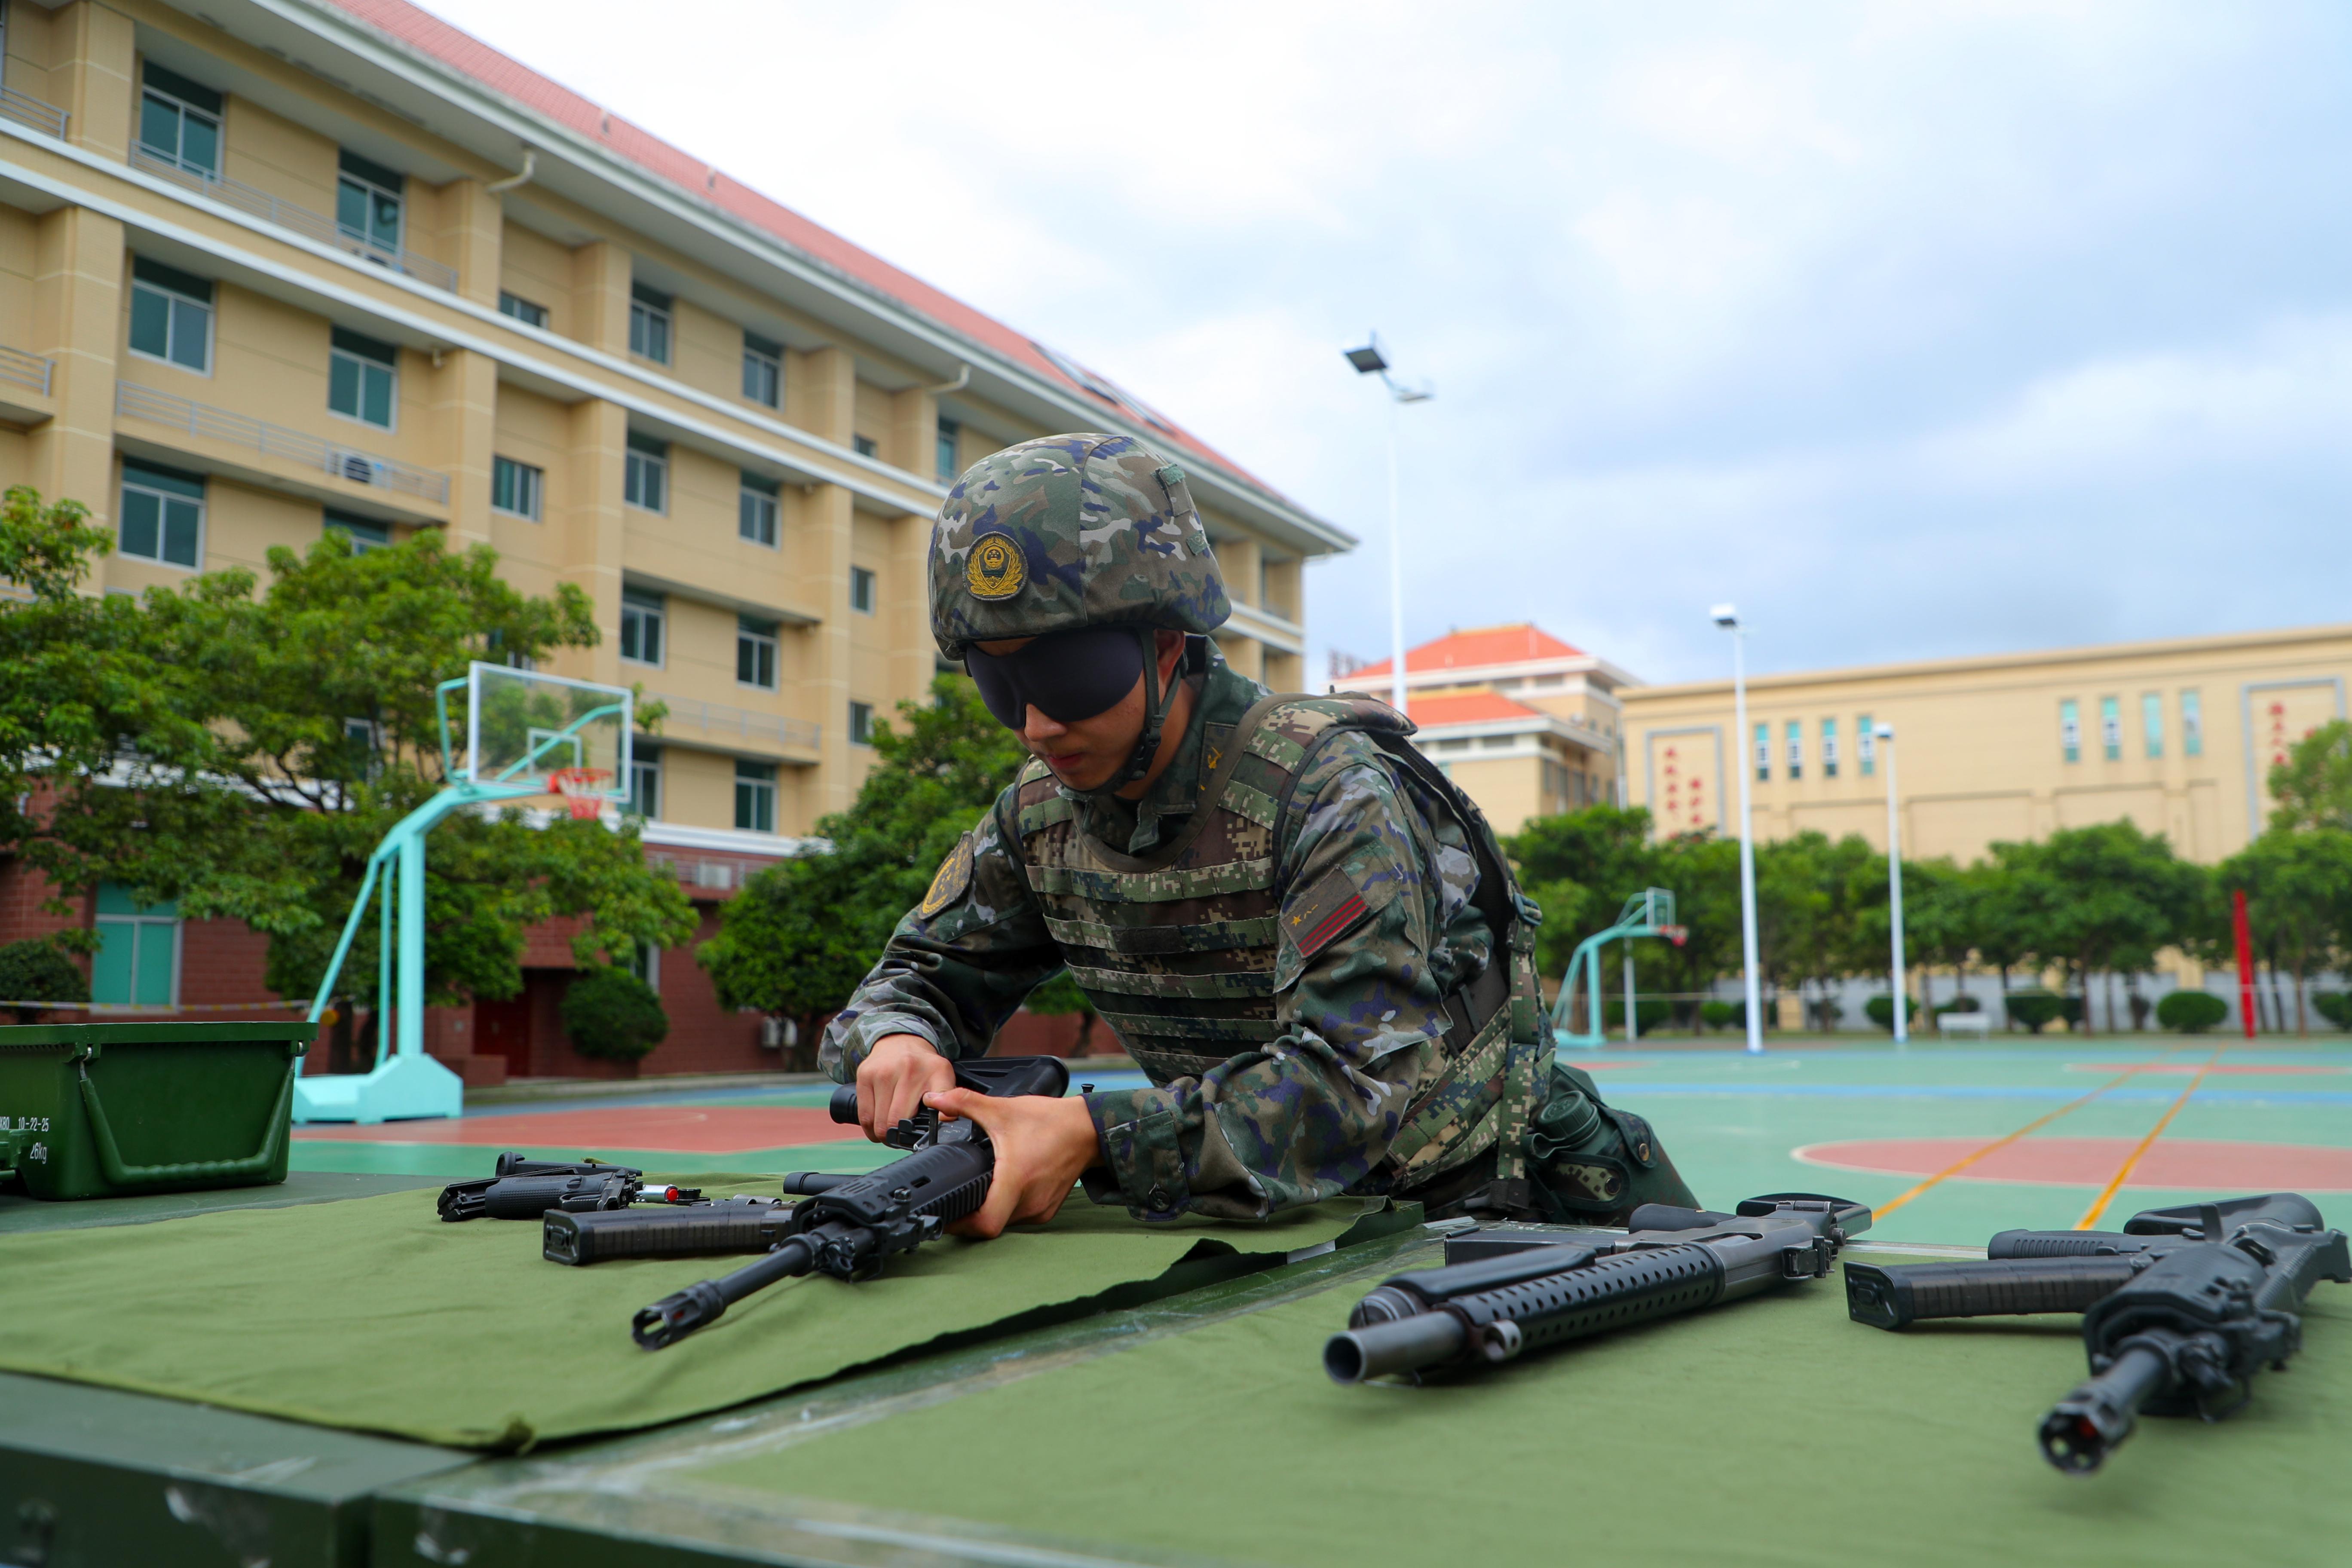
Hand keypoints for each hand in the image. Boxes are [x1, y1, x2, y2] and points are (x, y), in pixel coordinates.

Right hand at [855, 1033, 953, 1141]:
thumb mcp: (944, 1077)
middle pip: (894, 1123)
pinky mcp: (864, 1076)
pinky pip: (863, 1115)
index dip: (917, 1133)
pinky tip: (877, 1127)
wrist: (901, 1041)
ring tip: (891, 1132)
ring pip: (877, 1122)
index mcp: (928, 1073)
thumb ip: (948, 1098)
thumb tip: (945, 1122)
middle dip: (897, 1137)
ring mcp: (880, 1073)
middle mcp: (904, 1070)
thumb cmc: (923, 1066)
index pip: (923, 1114)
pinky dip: (869, 1128)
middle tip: (902, 1138)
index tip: (918, 1138)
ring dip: (882, 1134)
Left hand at [922, 1088, 1101, 1238]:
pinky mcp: (1047, 1210)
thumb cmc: (1051, 1122)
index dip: (960, 1225)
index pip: (985, 1224)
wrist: (1088, 1130)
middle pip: (990, 1224)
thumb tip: (935, 1099)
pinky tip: (1001, 1189)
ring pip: (1004, 1222)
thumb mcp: (1002, 1109)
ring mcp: (1040, 1209)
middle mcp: (1029, 1202)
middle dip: (969, 1214)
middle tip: (954, 1197)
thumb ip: (964, 1103)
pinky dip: (1006, 1207)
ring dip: (988, 1210)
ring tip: (977, 1190)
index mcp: (1016, 1181)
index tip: (945, 1214)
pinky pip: (1018, 1217)